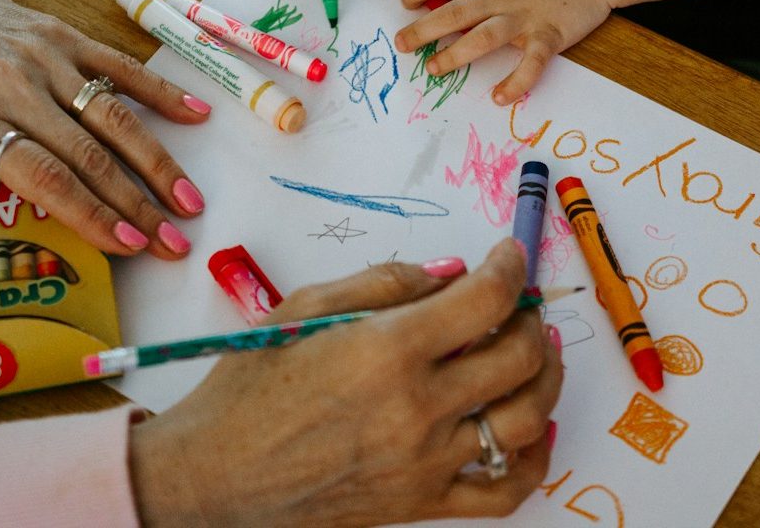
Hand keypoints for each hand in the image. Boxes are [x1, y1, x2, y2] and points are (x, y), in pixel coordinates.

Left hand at [0, 0, 209, 258]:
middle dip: (137, 204)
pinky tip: (195, 115)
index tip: (128, 244)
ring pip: (114, 117)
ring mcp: (46, 59)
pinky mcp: (63, 35)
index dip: (91, 213)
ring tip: (189, 200)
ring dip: (157, 161)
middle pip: (90, 156)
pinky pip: (119, 65)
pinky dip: (160, 90)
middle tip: (173, 241)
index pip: (44, 177)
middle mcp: (17, 90)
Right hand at [129, 239, 562, 526]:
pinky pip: (503, 491)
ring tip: (536, 352)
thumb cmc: (249, 384)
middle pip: (518, 355)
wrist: (213, 476)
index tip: (510, 255)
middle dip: (531, 316)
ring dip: (546, 376)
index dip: (509, 267)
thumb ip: (386, 281)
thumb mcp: (306, 306)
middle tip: (518, 302)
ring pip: (526, 419)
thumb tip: (450, 272)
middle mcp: (418, 407)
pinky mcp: (421, 505)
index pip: (484, 299)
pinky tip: (533, 427)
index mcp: (388, 349)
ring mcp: (425, 462)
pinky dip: (534, 458)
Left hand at [395, 0, 615, 104]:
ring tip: (434, 69)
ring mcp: (524, 16)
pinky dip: (516, 82)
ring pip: (482, 38)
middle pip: (453, 13)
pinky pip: (530, 63)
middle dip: (422, 30)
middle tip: (402, 44)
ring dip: (455, 56)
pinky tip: (498, 97)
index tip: (405, 2)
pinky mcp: (548, 35)